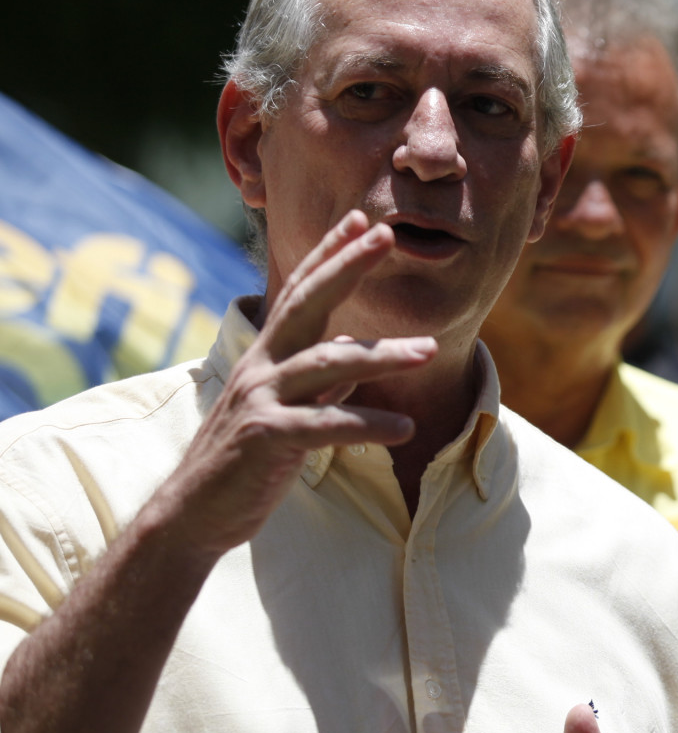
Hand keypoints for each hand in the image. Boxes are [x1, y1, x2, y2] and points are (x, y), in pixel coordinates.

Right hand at [154, 211, 432, 557]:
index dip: (329, 254)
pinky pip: (324, 427)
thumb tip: (356, 353)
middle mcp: (262, 366)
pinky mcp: (265, 438)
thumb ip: (322, 381)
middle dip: (346, 266)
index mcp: (269, 355)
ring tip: (429, 350)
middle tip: (385, 235)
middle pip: (306, 304)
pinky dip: (367, 426)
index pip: (300, 292)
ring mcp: (261, 399)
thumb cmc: (248, 458)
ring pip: (326, 365)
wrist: (193, 513)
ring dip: (382, 356)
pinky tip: (406, 429)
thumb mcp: (290, 409)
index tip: (360, 219)